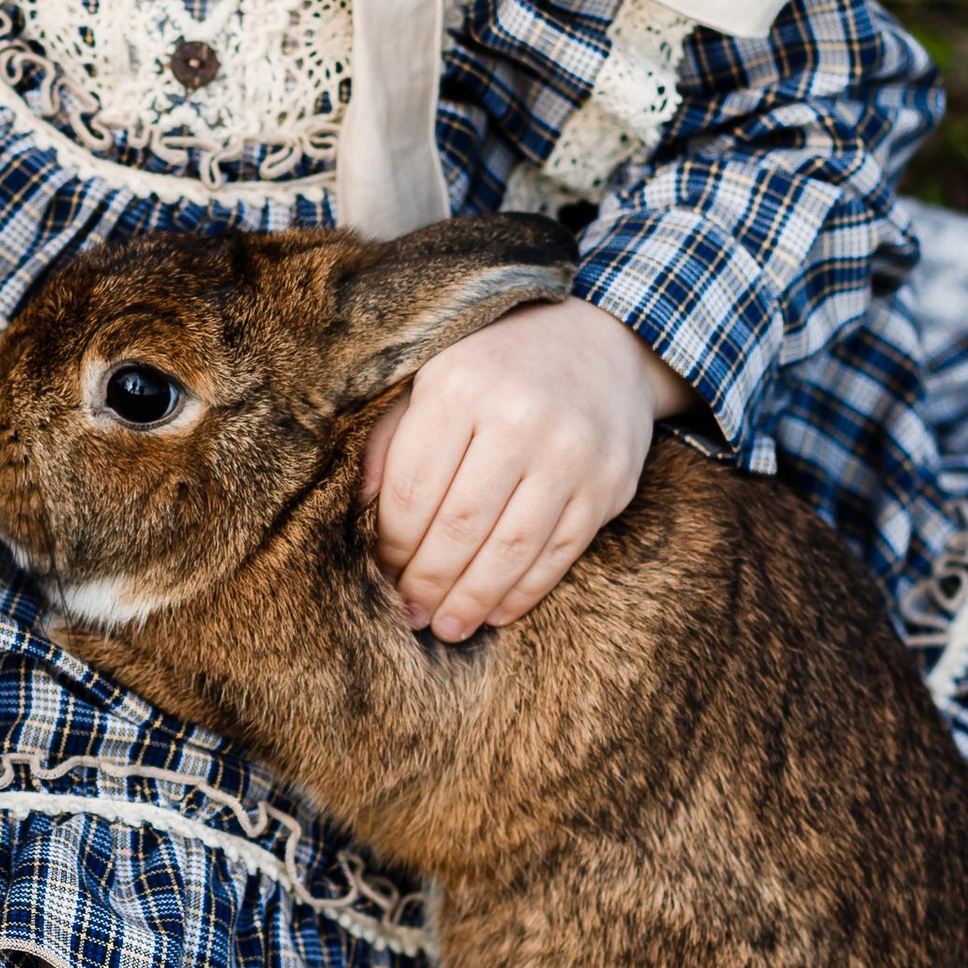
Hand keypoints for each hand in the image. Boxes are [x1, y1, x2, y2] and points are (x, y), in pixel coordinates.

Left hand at [361, 296, 692, 640]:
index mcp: (461, 388)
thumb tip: (358, 508)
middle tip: (407, 612)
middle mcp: (520, 419)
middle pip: (461, 528)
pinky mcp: (609, 484)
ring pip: (512, 551)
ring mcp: (572, 455)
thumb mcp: (433, 376)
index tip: (380, 570)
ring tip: (446, 626)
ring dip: (473, 600)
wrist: (602, 341)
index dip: (392, 544)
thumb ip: (390, 437)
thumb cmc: (497, 365)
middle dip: (427, 582)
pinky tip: (496, 611)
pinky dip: (524, 593)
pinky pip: (560, 554)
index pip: (413, 490)